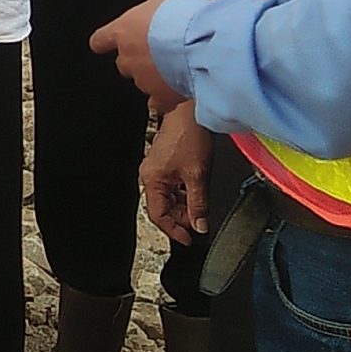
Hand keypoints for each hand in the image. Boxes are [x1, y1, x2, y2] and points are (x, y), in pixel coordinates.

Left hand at [90, 0, 186, 112]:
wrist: (199, 47)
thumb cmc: (180, 20)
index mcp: (123, 32)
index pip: (101, 39)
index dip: (102, 41)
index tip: (102, 43)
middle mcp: (128, 57)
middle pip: (123, 62)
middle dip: (135, 58)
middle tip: (155, 50)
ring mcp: (143, 79)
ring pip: (141, 80)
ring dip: (151, 75)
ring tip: (172, 66)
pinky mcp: (161, 96)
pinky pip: (157, 101)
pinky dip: (163, 98)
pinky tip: (173, 93)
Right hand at [141, 102, 212, 245]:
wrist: (190, 111)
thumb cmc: (189, 136)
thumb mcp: (197, 175)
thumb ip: (198, 204)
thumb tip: (199, 225)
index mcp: (152, 179)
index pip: (158, 215)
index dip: (174, 230)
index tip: (188, 240)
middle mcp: (150, 175)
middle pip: (163, 207)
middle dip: (181, 218)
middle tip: (199, 224)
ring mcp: (156, 168)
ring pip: (168, 197)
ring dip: (184, 205)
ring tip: (200, 209)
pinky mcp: (164, 162)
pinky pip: (171, 186)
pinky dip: (184, 194)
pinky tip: (196, 194)